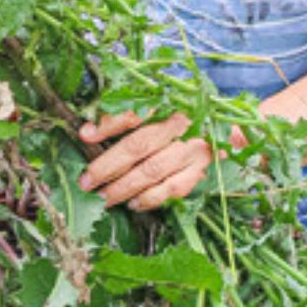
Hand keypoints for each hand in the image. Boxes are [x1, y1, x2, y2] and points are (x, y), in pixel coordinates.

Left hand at [77, 107, 215, 212]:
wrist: (221, 127)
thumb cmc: (177, 117)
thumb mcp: (154, 108)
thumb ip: (119, 118)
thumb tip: (86, 132)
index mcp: (167, 102)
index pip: (134, 112)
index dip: (108, 124)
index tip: (85, 135)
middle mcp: (181, 125)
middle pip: (138, 145)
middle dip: (108, 167)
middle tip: (86, 182)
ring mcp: (193, 149)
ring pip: (152, 171)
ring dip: (124, 187)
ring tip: (103, 198)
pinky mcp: (200, 170)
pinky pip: (171, 189)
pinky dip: (149, 199)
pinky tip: (132, 204)